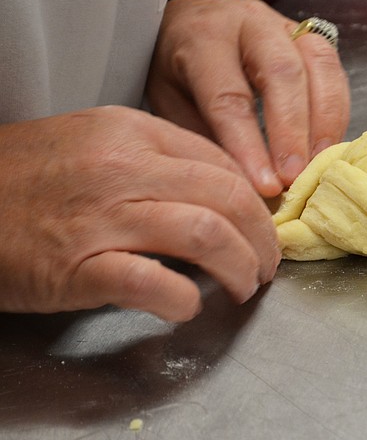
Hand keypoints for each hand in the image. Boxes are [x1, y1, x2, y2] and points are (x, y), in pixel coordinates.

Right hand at [0, 106, 280, 321]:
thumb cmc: (25, 179)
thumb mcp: (93, 145)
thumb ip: (154, 160)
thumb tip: (219, 193)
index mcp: (131, 131)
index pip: (221, 162)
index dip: (256, 200)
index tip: (263, 227)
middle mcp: (122, 166)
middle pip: (227, 196)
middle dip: (263, 237)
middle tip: (268, 264)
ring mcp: (100, 216)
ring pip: (206, 234)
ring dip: (241, 267)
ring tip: (246, 287)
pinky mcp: (78, 266)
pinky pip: (155, 283)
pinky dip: (185, 300)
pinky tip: (189, 308)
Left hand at [146, 0, 350, 197]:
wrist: (203, 11)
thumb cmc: (183, 63)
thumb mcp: (170, 98)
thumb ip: (202, 135)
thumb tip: (240, 184)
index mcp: (203, 38)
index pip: (230, 97)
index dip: (249, 146)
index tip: (264, 186)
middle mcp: (250, 24)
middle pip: (282, 75)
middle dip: (292, 133)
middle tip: (294, 179)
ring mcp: (288, 27)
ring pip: (319, 66)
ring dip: (325, 122)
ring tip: (320, 166)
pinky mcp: (314, 38)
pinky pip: (336, 72)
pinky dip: (337, 113)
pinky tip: (330, 146)